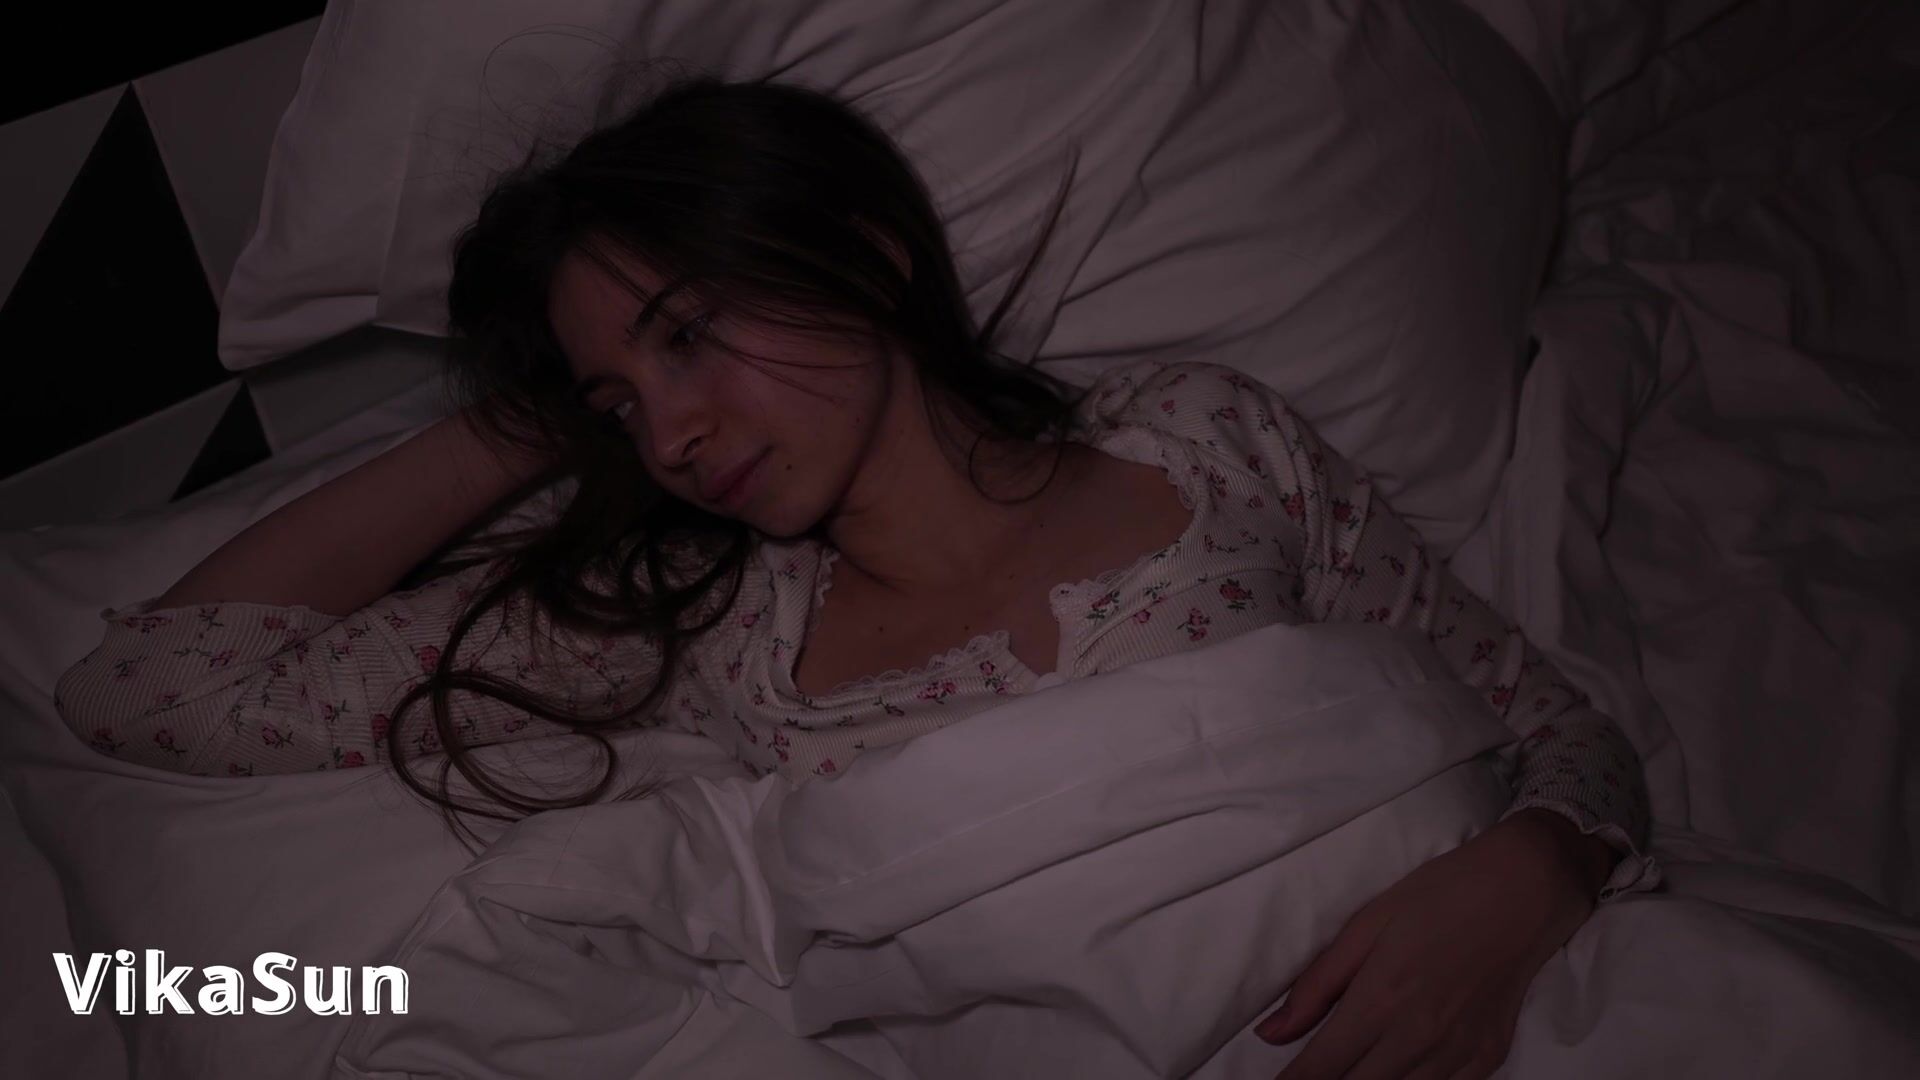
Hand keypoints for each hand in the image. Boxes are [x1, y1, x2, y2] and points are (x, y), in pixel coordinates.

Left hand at [1256, 811, 1608, 1078]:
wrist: (1526, 889)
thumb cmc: (1440, 895)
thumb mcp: (1367, 924)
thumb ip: (1317, 985)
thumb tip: (1270, 1033)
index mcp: (1381, 999)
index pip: (1321, 1067)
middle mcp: (1418, 1037)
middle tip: (1312, 1076)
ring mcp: (1458, 1053)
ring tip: (1349, 1073)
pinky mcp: (1488, 1058)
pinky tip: (1397, 1073)